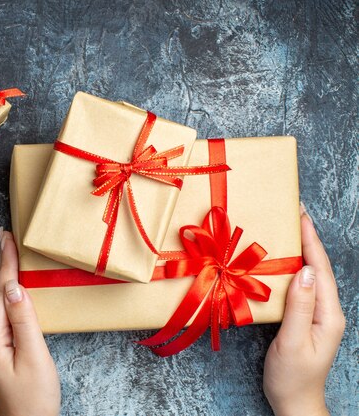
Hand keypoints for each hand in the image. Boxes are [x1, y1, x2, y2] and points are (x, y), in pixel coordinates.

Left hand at [0, 228, 60, 415]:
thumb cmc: (34, 399)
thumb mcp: (35, 357)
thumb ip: (25, 320)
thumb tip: (15, 287)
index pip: (1, 292)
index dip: (6, 263)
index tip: (7, 238)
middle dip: (4, 265)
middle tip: (7, 236)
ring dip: (7, 278)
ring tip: (11, 252)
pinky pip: (3, 315)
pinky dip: (9, 296)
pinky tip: (13, 286)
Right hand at [263, 204, 345, 415]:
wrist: (294, 402)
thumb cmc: (292, 377)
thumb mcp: (294, 343)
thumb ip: (300, 307)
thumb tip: (305, 271)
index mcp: (328, 314)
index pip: (322, 270)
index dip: (312, 241)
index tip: (301, 216)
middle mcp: (326, 311)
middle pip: (319, 268)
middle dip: (308, 239)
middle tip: (294, 213)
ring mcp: (316, 314)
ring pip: (310, 275)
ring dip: (300, 251)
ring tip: (288, 229)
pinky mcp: (304, 318)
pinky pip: (299, 287)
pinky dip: (291, 268)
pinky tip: (280, 261)